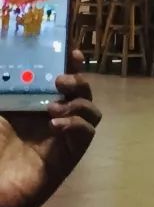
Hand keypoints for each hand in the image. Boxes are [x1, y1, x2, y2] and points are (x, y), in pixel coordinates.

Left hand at [0, 57, 100, 206]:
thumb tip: (5, 70)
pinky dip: (77, 124)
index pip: (61, 81)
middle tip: (60, 81)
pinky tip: (56, 126)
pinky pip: (87, 133)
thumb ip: (5, 92)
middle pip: (83, 92)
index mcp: (36, 106)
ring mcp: (64, 136)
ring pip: (92, 111)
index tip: (72, 52)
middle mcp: (54, 118)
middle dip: (79, 81)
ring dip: (79, 103)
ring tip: (53, 108)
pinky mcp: (70, 154)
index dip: (71, 65)